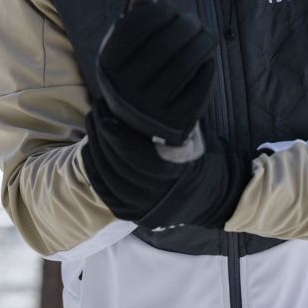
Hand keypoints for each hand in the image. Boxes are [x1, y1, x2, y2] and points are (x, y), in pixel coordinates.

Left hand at [82, 99, 251, 229]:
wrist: (218, 198)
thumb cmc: (207, 158)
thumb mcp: (196, 137)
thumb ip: (172, 122)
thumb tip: (147, 93)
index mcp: (177, 175)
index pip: (138, 157)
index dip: (118, 134)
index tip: (107, 110)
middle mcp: (159, 197)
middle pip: (119, 166)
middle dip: (103, 136)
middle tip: (96, 110)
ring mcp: (145, 209)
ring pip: (110, 179)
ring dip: (96, 150)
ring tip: (93, 123)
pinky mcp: (135, 214)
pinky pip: (107, 195)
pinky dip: (95, 172)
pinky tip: (89, 151)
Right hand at [96, 0, 217, 145]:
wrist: (140, 123)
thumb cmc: (137, 68)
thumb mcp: (129, 44)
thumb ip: (137, 12)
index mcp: (107, 65)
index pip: (134, 26)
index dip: (159, 10)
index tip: (173, 8)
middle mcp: (122, 90)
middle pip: (164, 44)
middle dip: (187, 25)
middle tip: (195, 21)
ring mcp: (148, 110)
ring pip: (185, 65)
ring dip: (202, 43)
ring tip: (207, 36)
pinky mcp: (173, 124)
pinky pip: (199, 88)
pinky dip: (207, 68)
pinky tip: (207, 59)